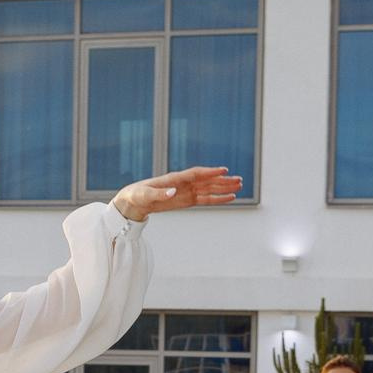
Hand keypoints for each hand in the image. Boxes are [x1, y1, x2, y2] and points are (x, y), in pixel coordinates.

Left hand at [110, 167, 243, 222]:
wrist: (132, 202)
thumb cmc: (136, 195)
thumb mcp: (145, 195)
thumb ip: (159, 193)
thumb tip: (173, 192)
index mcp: (174, 178)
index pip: (196, 173)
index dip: (210, 172)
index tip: (224, 170)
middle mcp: (183, 183)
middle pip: (207, 180)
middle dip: (223, 180)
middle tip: (239, 180)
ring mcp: (186, 191)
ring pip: (209, 189)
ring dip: (224, 188)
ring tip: (239, 186)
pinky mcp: (186, 200)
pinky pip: (205, 199)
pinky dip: (217, 199)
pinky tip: (229, 198)